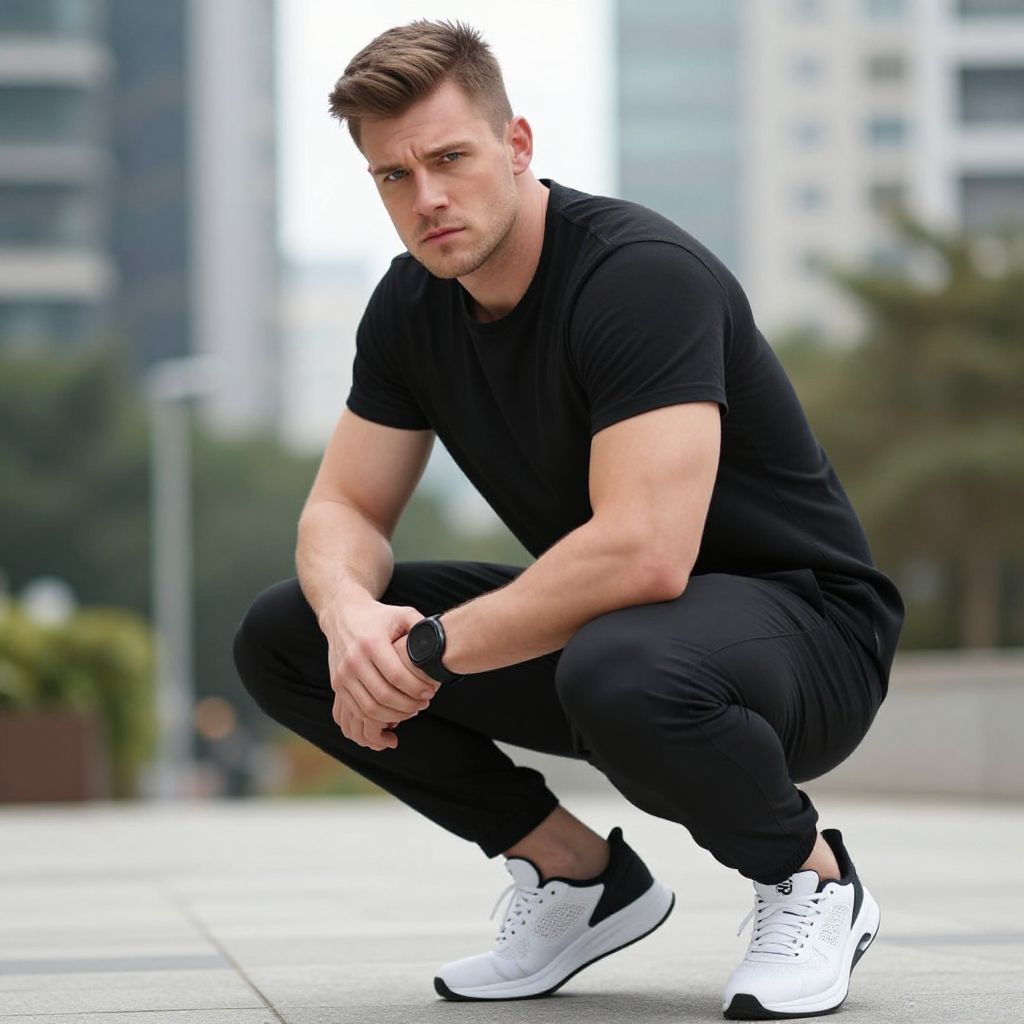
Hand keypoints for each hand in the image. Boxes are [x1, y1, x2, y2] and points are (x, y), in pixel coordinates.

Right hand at [321, 597, 438, 750]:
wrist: (343, 616)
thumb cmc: (378, 617)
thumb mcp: (402, 614)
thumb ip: (421, 627)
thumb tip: (439, 645)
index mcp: (370, 642)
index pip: (396, 676)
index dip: (416, 688)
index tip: (429, 692)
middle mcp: (353, 660)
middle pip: (383, 695)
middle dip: (408, 705)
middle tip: (424, 703)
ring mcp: (342, 674)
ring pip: (369, 708)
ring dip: (394, 715)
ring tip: (411, 710)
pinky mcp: (337, 684)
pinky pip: (357, 710)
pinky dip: (377, 717)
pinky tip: (393, 712)